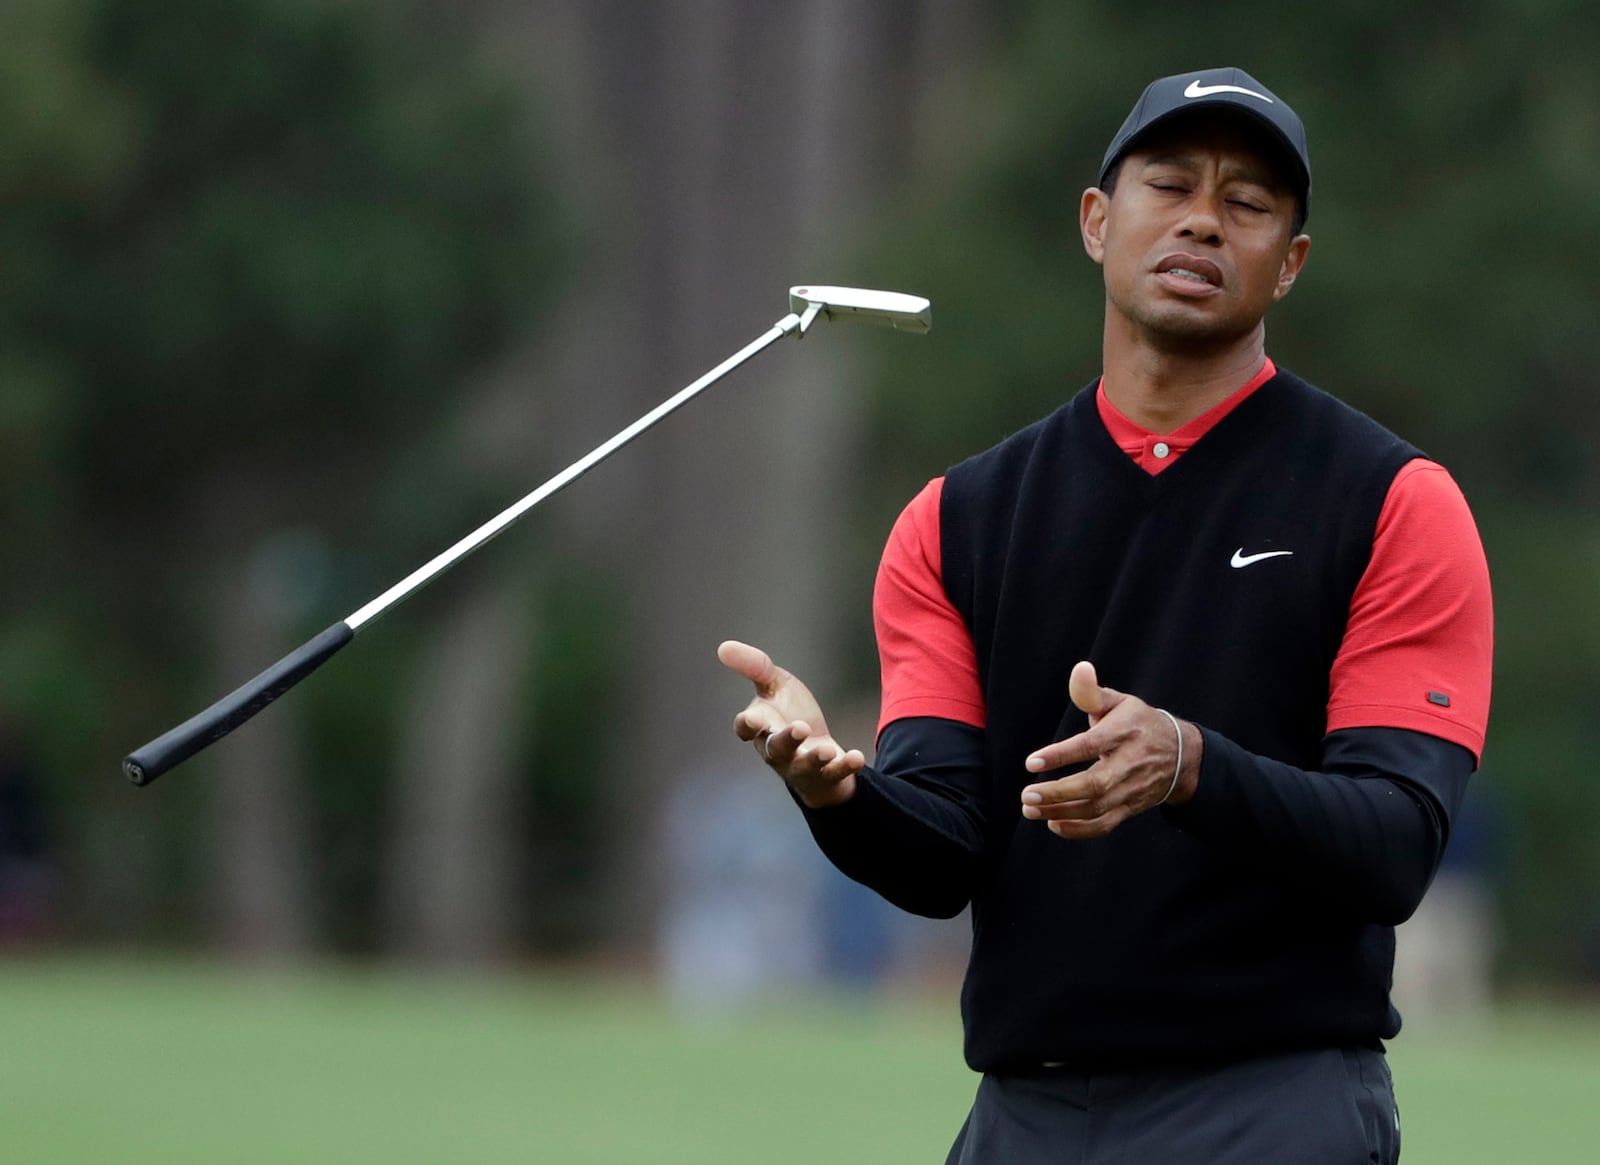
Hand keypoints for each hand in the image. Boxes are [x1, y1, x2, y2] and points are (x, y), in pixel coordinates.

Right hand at [717, 640, 864, 807]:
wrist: (816, 748)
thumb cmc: (788, 714)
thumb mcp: (773, 685)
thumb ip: (754, 667)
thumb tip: (723, 647)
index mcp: (761, 726)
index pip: (746, 728)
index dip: (748, 724)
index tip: (752, 718)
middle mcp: (777, 750)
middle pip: (776, 748)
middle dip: (786, 739)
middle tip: (800, 728)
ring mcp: (801, 765)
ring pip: (803, 765)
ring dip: (813, 758)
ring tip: (826, 751)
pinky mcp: (826, 774)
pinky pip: (835, 774)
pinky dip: (845, 767)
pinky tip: (856, 757)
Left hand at [1018, 661, 1200, 837]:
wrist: (1183, 756)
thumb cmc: (1139, 723)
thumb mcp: (1119, 702)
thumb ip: (1091, 692)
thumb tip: (1079, 668)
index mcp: (1124, 733)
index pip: (1090, 745)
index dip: (1061, 755)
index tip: (1032, 762)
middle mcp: (1129, 764)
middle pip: (1095, 784)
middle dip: (1058, 793)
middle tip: (1027, 795)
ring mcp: (1131, 789)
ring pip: (1097, 808)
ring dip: (1061, 813)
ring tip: (1030, 809)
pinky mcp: (1131, 808)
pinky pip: (1104, 825)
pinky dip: (1078, 830)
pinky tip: (1053, 823)